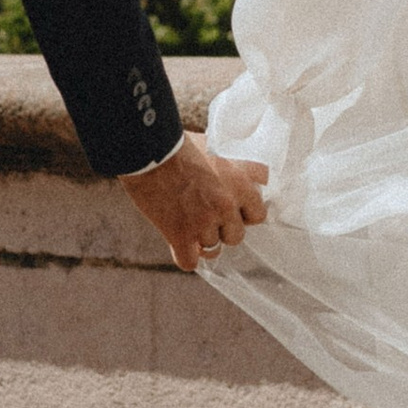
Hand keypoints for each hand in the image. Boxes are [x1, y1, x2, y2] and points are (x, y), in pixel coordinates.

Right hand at [119, 132, 268, 273]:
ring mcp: (203, 223)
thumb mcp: (221, 149)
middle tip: (206, 215)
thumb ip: (240, 169)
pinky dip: (185, 256)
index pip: (258, 214)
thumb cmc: (180, 145)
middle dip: (223, 229)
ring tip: (187, 222)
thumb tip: (255, 179)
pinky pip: (189, 262)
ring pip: (212, 248)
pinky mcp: (179, 235)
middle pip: (236, 236)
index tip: (232, 209)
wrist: (148, 150)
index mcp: (241, 184)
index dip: (244, 214)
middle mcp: (227, 206)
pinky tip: (179, 244)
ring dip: (200, 239)